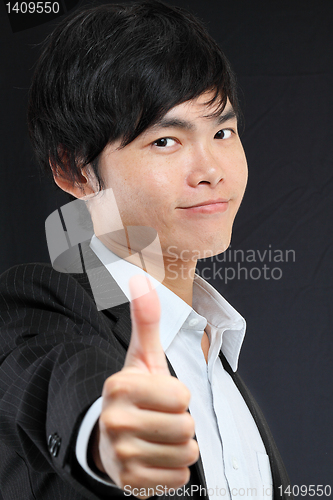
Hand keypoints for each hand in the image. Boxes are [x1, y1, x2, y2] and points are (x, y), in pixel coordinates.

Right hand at [92, 275, 198, 495]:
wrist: (112, 436)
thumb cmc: (136, 392)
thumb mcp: (142, 355)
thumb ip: (147, 319)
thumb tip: (141, 279)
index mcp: (119, 386)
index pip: (181, 395)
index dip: (179, 394)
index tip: (161, 394)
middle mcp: (114, 421)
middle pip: (186, 426)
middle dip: (182, 421)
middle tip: (162, 417)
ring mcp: (120, 455)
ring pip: (186, 453)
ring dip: (181, 445)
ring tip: (160, 436)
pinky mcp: (130, 482)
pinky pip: (178, 479)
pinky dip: (174, 469)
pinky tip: (156, 456)